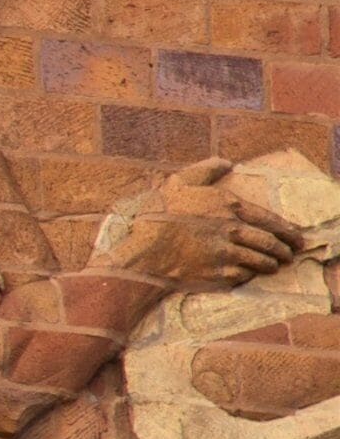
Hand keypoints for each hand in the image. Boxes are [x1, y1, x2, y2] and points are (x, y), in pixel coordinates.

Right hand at [106, 157, 304, 291]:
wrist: (142, 253)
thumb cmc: (158, 216)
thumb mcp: (177, 183)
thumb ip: (205, 170)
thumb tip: (226, 162)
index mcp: (229, 206)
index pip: (270, 220)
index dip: (287, 230)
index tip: (296, 237)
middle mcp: (235, 231)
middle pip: (270, 243)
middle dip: (284, 249)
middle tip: (290, 254)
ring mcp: (229, 254)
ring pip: (262, 261)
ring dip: (271, 264)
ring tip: (275, 266)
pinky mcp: (219, 274)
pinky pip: (244, 275)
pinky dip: (250, 275)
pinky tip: (250, 274)